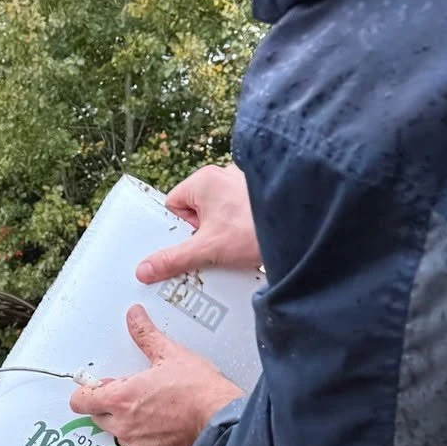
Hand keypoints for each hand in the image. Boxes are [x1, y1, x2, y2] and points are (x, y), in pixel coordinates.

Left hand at [68, 305, 241, 445]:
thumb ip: (146, 336)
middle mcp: (123, 425)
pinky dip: (145, 438)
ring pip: (118, 433)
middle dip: (109, 405)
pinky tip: (163, 426)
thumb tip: (135, 318)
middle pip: (98, 416)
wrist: (220, 421)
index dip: (87, 392)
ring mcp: (136, 445)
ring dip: (128, 423)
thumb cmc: (199, 391)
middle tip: (133, 394)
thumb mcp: (170, 354)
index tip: (98, 385)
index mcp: (120, 398)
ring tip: (154, 409)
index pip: (81, 400)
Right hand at [136, 162, 259, 283]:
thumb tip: (145, 269)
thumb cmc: (255, 228)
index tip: (189, 243)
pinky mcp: (259, 199)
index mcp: (203, 180)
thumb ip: (173, 259)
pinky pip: (237, 217)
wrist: (301, 229)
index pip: (173, 204)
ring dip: (221, 235)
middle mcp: (223, 177)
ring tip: (233, 248)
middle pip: (196, 211)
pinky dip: (239, 232)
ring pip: (218, 216)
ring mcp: (243, 186)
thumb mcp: (207, 249)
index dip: (178, 229)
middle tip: (211, 250)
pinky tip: (247, 245)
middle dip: (201, 234)